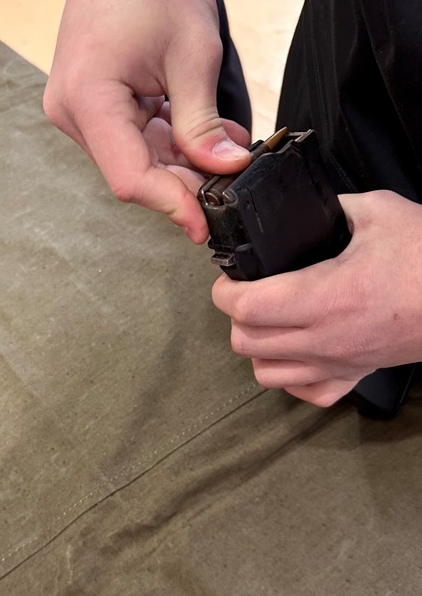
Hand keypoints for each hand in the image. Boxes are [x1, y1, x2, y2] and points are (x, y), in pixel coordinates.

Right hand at [44, 0, 250, 243]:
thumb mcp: (192, 55)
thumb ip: (204, 124)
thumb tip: (226, 170)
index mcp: (88, 98)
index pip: (129, 177)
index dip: (171, 205)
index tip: (205, 225)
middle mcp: (73, 112)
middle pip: (133, 172)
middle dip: (185, 183)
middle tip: (231, 179)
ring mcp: (79, 109)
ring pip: (136, 159)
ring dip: (182, 162)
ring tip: (225, 147)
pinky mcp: (92, 105)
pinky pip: (133, 139)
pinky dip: (169, 143)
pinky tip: (201, 135)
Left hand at [211, 191, 421, 406]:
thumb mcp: (377, 213)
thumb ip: (329, 209)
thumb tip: (301, 210)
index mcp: (326, 295)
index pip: (246, 307)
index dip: (225, 290)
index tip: (230, 278)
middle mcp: (326, 337)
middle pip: (245, 341)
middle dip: (236, 315)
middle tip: (249, 292)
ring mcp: (338, 363)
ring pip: (265, 373)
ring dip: (257, 346)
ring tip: (268, 320)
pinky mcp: (353, 376)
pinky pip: (304, 392)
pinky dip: (289, 375)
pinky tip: (295, 350)